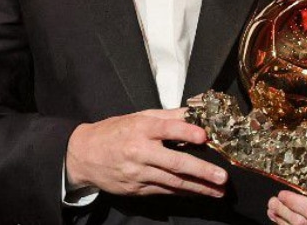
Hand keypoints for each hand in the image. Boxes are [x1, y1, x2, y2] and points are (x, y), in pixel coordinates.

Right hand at [65, 108, 227, 197]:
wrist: (84, 155)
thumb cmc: (114, 132)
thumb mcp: (137, 117)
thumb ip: (167, 116)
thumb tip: (195, 114)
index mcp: (140, 128)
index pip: (166, 129)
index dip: (186, 132)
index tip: (204, 136)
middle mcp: (139, 151)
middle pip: (174, 162)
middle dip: (200, 170)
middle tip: (222, 177)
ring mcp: (138, 173)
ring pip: (173, 182)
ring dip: (198, 187)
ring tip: (218, 191)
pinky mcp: (137, 189)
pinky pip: (164, 191)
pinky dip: (182, 193)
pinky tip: (198, 193)